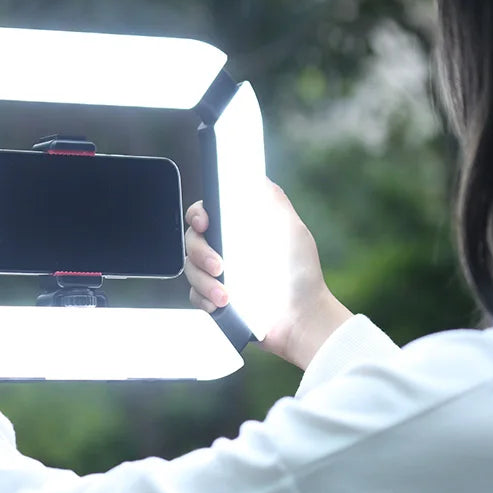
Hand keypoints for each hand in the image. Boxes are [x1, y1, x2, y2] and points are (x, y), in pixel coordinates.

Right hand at [184, 181, 351, 370]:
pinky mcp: (213, 298)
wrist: (301, 316)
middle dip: (202, 253)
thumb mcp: (290, 228)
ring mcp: (216, 274)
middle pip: (192, 240)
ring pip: (191, 269)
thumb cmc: (300, 271)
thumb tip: (251, 176)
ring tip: (227, 295)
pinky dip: (205, 299)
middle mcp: (223, 248)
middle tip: (220, 266)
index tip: (204, 222)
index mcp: (236, 228)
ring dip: (205, 282)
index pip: (204, 212)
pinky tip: (222, 305)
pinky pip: (194, 295)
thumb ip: (271, 201)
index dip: (198, 215)